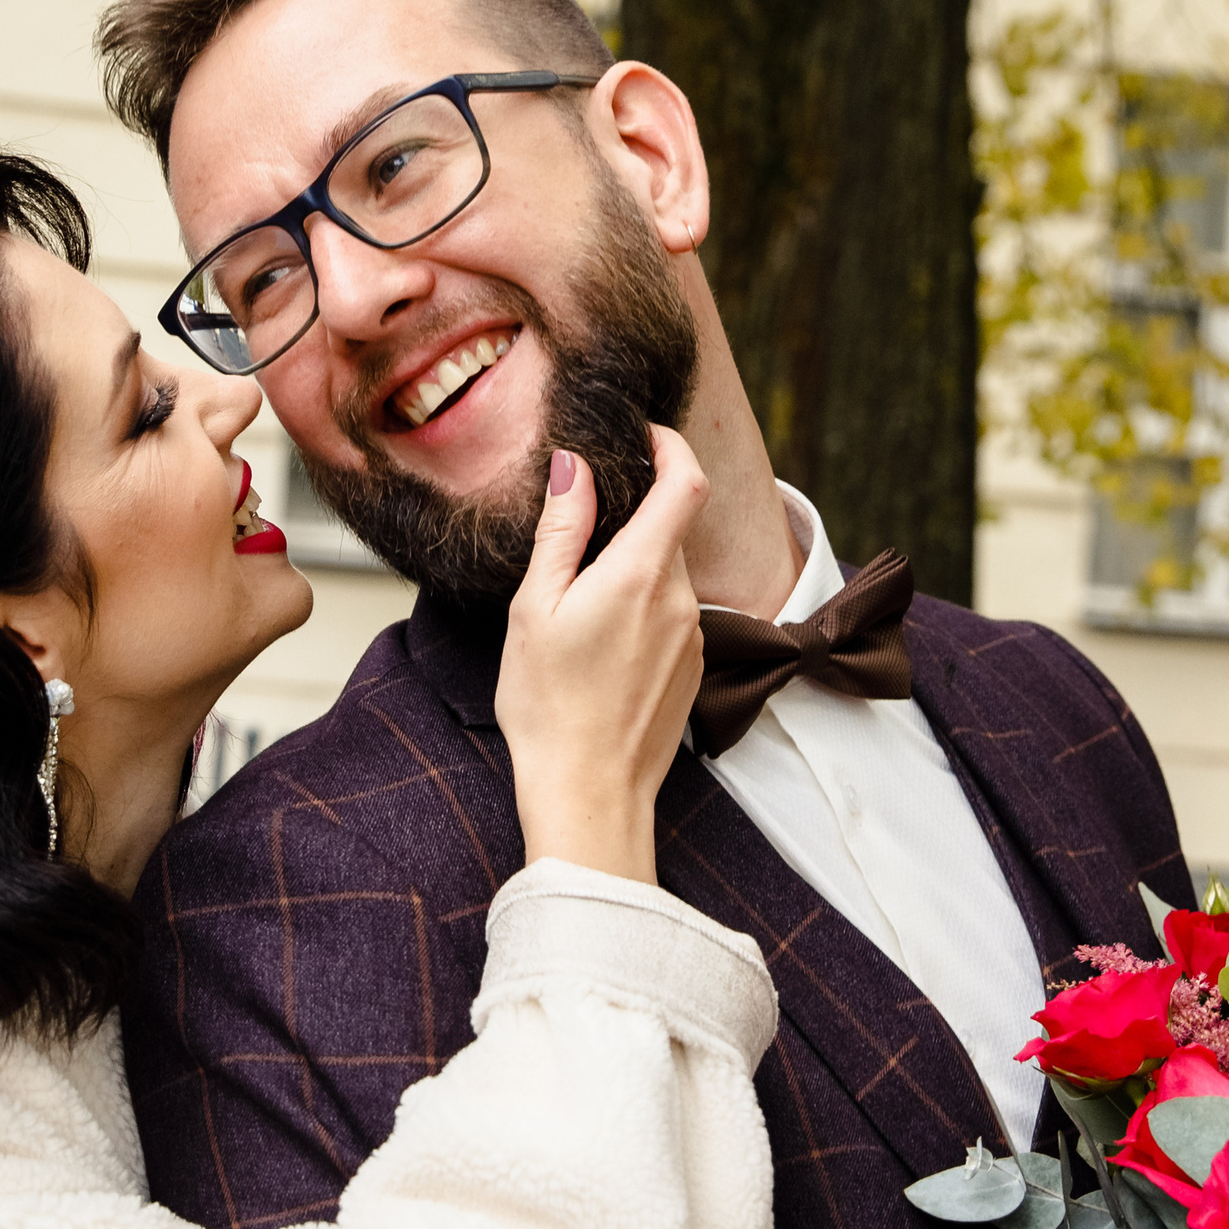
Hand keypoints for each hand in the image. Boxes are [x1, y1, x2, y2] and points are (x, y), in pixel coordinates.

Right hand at [497, 431, 708, 887]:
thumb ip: (562, 530)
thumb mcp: (535, 608)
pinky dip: (640, 608)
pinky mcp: (692, 667)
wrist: (590, 792)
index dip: (670, 445)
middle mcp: (679, 599)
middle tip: (576, 535)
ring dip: (631, 569)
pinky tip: (600, 646)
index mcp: (640, 575)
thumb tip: (576, 467)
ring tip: (577, 607)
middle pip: (669, 529)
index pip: (684, 482)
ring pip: (667, 574)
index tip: (643, 435)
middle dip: (631, 518)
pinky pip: (671, 614)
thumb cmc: (549, 706)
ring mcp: (693, 635)